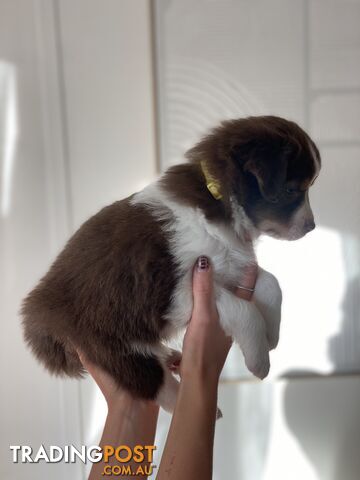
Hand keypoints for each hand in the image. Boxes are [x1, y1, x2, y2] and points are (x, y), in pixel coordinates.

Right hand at [178, 256, 257, 383]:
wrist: (196, 379)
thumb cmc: (203, 349)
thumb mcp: (203, 316)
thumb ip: (204, 290)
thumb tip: (204, 261)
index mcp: (237, 313)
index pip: (247, 284)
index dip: (248, 269)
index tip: (246, 252)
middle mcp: (233, 317)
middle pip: (239, 291)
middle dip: (236, 274)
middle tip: (230, 255)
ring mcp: (222, 324)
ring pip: (228, 299)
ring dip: (224, 285)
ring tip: (216, 269)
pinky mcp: (210, 330)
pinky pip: (215, 307)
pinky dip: (212, 296)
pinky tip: (201, 293)